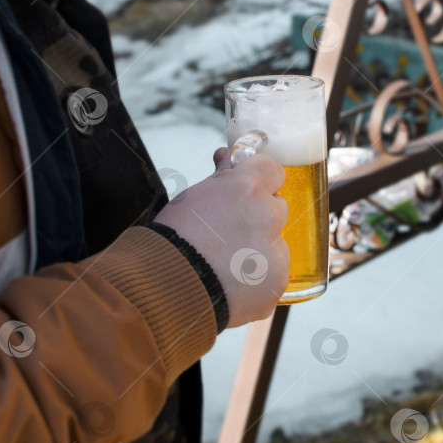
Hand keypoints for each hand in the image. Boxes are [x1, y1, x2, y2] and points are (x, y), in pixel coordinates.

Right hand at [153, 148, 288, 327]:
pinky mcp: (277, 281)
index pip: (273, 170)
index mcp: (248, 188)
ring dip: (260, 248)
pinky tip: (232, 281)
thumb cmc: (175, 237)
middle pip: (277, 207)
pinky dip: (258, 277)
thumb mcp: (194, 196)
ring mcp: (276, 250)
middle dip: (259, 216)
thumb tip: (227, 155)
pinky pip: (273, 272)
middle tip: (230, 231)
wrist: (165, 286)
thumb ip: (220, 177)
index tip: (246, 192)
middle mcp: (268, 215)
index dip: (259, 180)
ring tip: (227, 262)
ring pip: (277, 242)